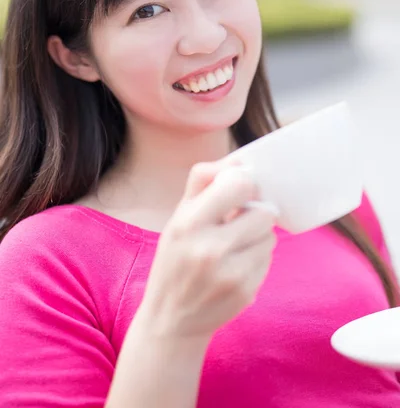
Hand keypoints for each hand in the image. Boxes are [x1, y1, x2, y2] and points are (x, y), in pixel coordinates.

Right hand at [139, 159, 276, 340]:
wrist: (170, 319)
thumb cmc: (175, 259)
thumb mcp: (178, 216)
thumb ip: (204, 182)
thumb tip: (239, 159)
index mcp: (188, 223)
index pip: (239, 184)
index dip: (244, 184)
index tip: (239, 191)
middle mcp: (210, 248)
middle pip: (263, 212)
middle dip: (254, 213)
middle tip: (238, 221)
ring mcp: (230, 273)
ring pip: (269, 236)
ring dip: (258, 237)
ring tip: (235, 245)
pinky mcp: (245, 291)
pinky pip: (268, 260)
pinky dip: (257, 258)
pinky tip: (236, 265)